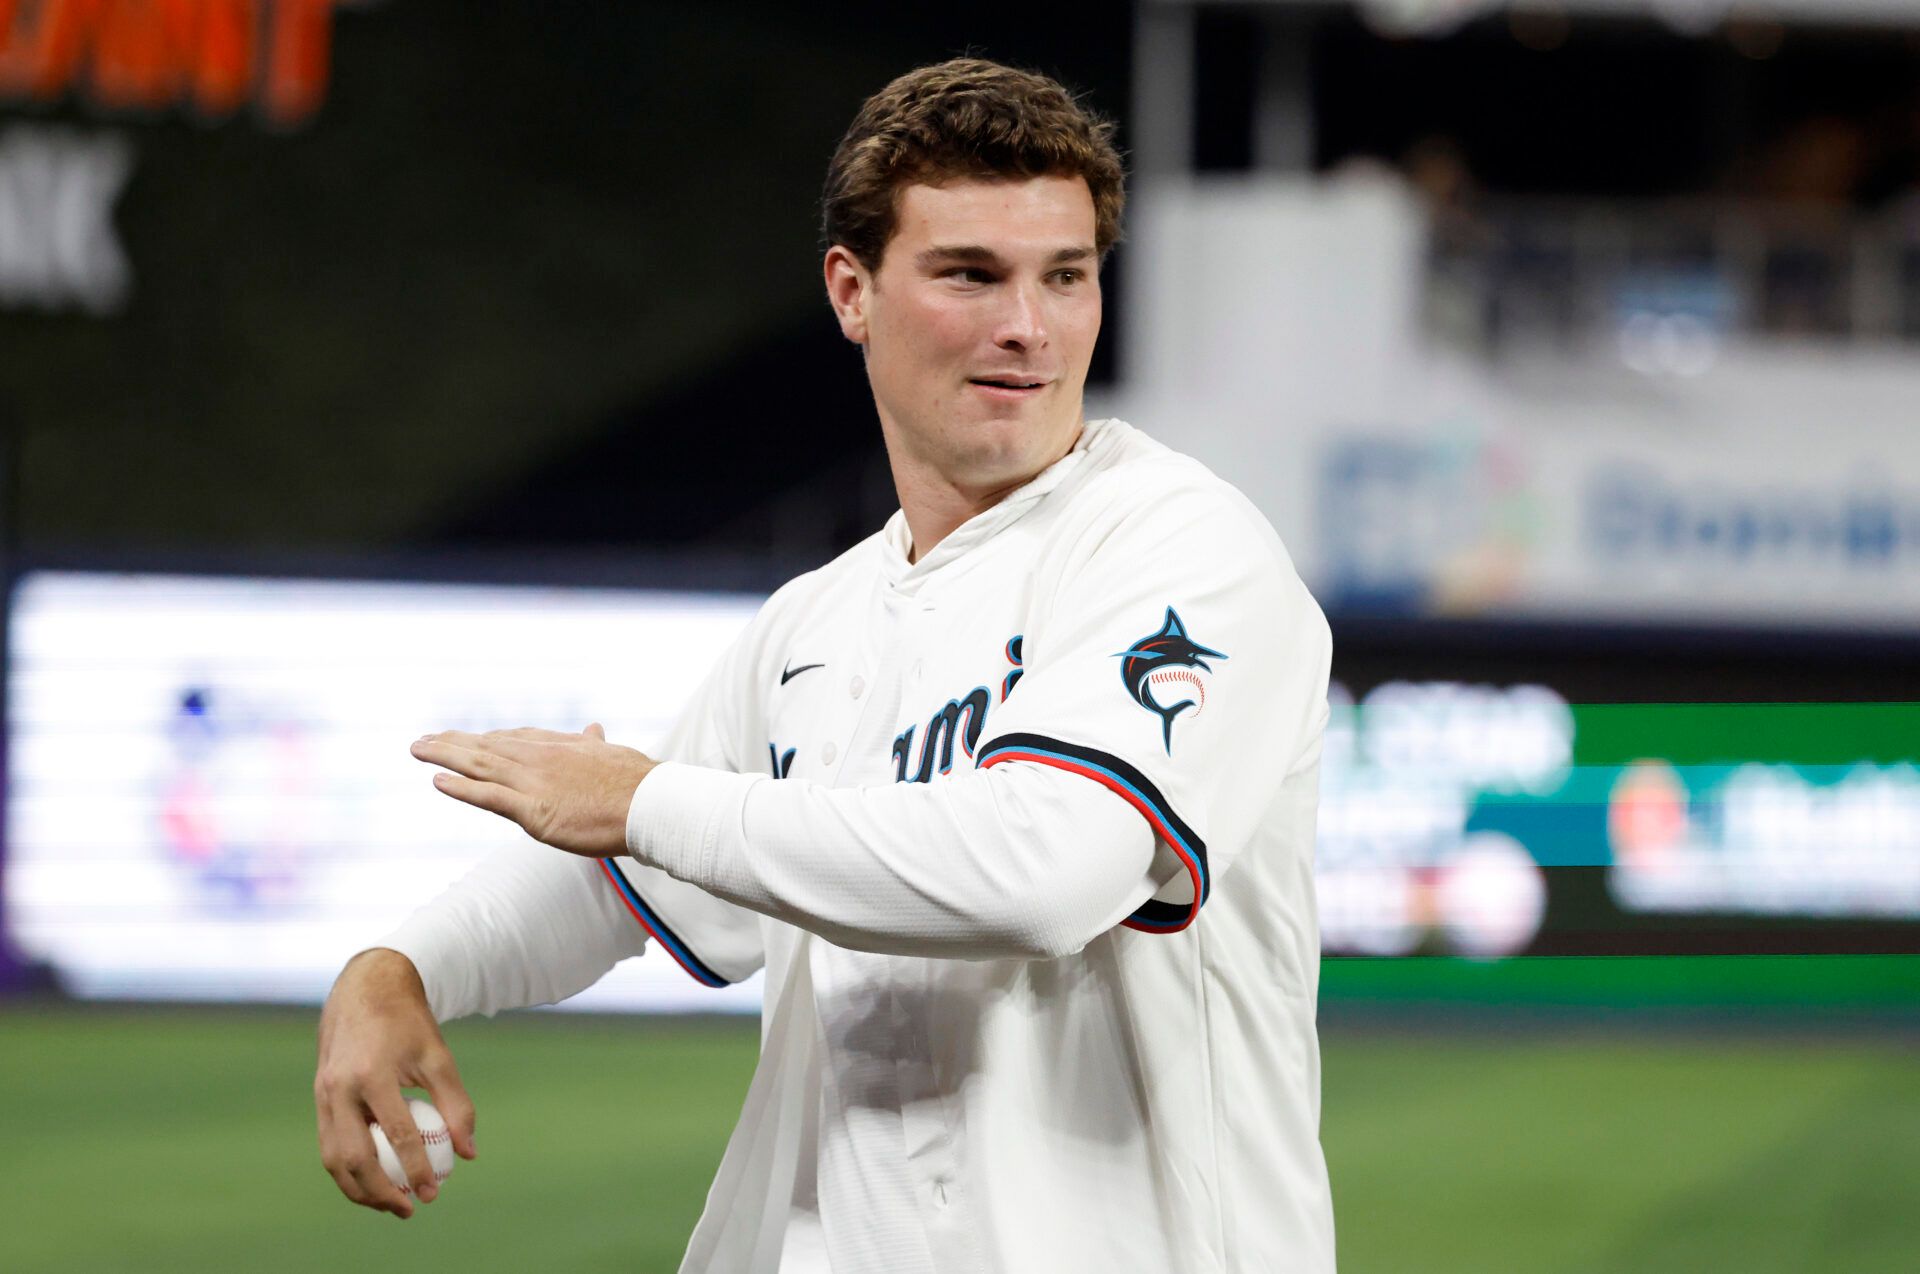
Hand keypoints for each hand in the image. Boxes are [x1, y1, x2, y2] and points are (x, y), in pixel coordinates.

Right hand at [315, 949, 477, 1218]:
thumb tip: (468, 1153)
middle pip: (354, 1157)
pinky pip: (330, 1146)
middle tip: (409, 1209)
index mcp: (372, 1074)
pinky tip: (374, 1181)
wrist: (366, 990)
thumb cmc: (408, 1024)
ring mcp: (323, 1095)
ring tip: (391, 1204)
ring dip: (360, 1188)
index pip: (396, 1134)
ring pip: (334, 1158)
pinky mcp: (318, 1099)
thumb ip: (456, 1104)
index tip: (433, 1193)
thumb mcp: (439, 1057)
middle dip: (380, 1191)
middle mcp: (340, 1088)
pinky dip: (349, 1170)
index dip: (416, 1169)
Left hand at [410, 723, 656, 856]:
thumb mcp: (614, 754)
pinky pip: (488, 797)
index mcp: (561, 746)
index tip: (464, 738)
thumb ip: (594, 745)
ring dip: (445, 756)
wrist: (650, 805)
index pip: (514, 738)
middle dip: (453, 742)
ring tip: (418, 749)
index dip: (485, 738)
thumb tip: (593, 729)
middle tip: (423, 739)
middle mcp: (542, 759)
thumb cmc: (639, 783)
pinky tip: (438, 781)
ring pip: (481, 765)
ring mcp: (535, 783)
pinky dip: (461, 788)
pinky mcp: (534, 811)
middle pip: (488, 746)